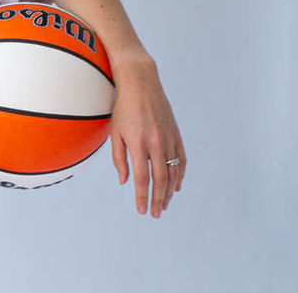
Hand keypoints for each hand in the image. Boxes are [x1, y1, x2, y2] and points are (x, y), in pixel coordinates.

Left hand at [108, 55, 184, 216]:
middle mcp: (156, 142)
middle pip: (160, 179)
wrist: (141, 83)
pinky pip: (182, 159)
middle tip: (155, 213)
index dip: (142, 196)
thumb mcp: (115, 132)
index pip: (142, 178)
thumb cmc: (123, 108)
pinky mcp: (176, 134)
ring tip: (164, 204)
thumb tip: (125, 182)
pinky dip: (180, 175)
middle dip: (158, 200)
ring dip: (170, 191)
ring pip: (173, 172)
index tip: (142, 210)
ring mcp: (168, 138)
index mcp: (138, 143)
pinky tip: (176, 187)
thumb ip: (119, 158)